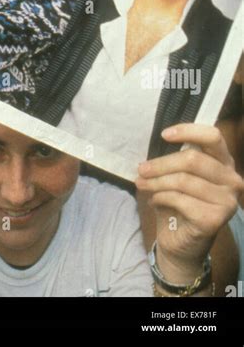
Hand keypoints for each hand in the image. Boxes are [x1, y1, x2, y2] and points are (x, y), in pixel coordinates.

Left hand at [136, 124, 242, 283]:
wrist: (182, 243)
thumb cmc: (180, 203)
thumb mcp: (179, 176)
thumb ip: (176, 160)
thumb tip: (152, 153)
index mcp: (224, 162)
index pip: (213, 136)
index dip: (188, 131)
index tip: (164, 135)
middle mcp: (232, 180)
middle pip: (192, 159)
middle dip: (161, 164)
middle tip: (141, 169)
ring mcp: (227, 201)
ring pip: (184, 180)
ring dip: (156, 182)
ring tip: (142, 184)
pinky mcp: (215, 219)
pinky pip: (180, 200)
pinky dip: (162, 197)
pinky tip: (155, 200)